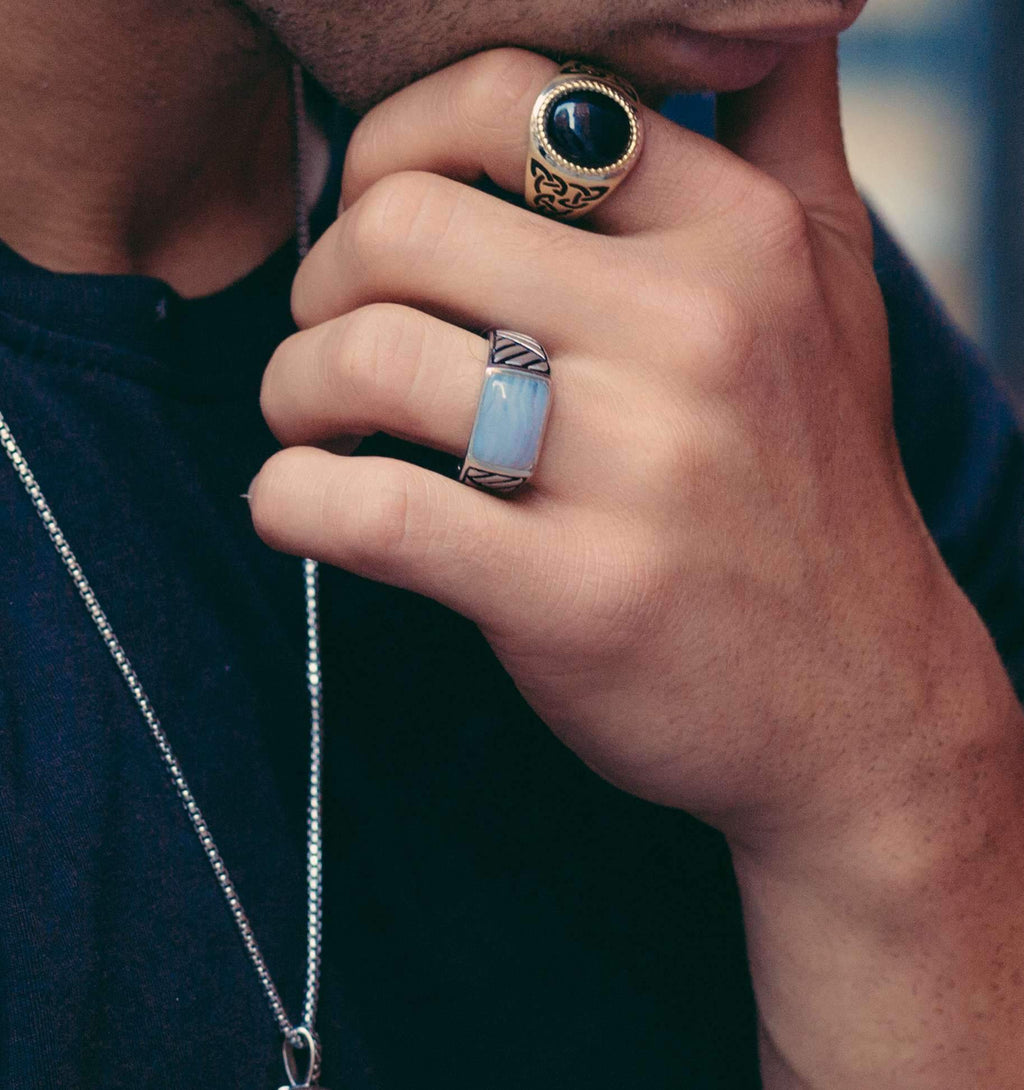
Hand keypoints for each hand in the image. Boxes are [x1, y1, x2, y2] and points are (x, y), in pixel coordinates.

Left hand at [249, 43, 1009, 850]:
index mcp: (737, 238)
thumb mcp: (834, 290)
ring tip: (312, 423)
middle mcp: (694, 333)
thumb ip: (790, 133)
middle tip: (329, 337)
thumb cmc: (813, 492)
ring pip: (367, 356)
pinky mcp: (578, 597)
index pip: (508, 100)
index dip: (389, 144)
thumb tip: (783, 2)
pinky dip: (291, 499)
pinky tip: (299, 503)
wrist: (856, 701)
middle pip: (402, 222)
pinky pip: (371, 512)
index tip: (373, 219)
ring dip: (290, 388)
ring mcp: (637, 470)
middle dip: (320, 276)